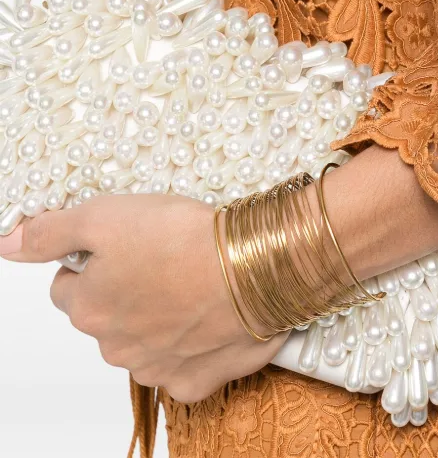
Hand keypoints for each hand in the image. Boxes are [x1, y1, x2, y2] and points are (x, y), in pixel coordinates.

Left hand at [0, 195, 286, 403]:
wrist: (257, 269)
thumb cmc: (187, 239)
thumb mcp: (108, 214)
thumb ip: (53, 232)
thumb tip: (10, 244)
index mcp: (89, 308)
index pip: (68, 287)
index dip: (94, 259)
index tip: (125, 241)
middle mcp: (115, 346)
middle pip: (107, 315)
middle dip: (128, 289)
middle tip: (163, 254)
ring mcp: (156, 368)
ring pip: (144, 340)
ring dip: (160, 315)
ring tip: (193, 278)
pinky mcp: (196, 380)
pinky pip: (184, 364)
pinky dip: (194, 342)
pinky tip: (210, 312)